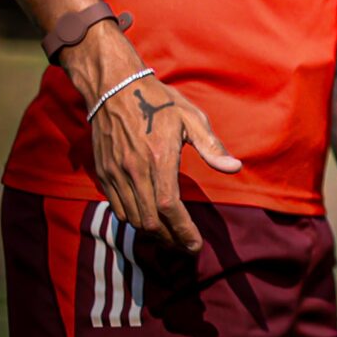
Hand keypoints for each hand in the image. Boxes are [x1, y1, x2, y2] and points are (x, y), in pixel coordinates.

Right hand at [63, 24, 240, 254]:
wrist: (113, 88)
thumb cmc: (158, 102)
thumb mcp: (190, 117)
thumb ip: (211, 146)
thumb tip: (234, 168)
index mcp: (159, 158)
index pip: (169, 207)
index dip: (182, 231)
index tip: (195, 245)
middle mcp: (134, 171)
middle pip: (149, 221)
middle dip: (169, 239)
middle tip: (186, 247)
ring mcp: (115, 174)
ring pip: (131, 218)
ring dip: (151, 233)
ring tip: (171, 238)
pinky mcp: (103, 174)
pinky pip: (116, 207)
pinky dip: (133, 219)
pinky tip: (148, 221)